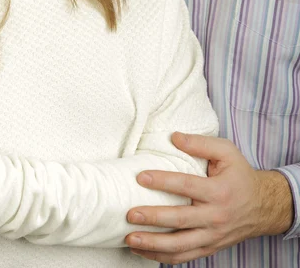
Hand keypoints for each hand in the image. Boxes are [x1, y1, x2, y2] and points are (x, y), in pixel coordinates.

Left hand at [125, 133, 293, 264]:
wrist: (263, 206)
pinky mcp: (209, 247)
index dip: (163, 181)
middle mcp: (216, 217)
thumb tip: (174, 137)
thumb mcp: (227, 151)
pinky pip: (184, 256)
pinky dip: (162, 256)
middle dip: (153, 218)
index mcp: (219, 191)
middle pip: (180, 219)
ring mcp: (212, 236)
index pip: (187, 186)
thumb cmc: (240, 175)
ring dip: (153, 244)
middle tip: (130, 214)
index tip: (141, 177)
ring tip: (130, 238)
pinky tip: (143, 251)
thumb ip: (200, 143)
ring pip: (180, 245)